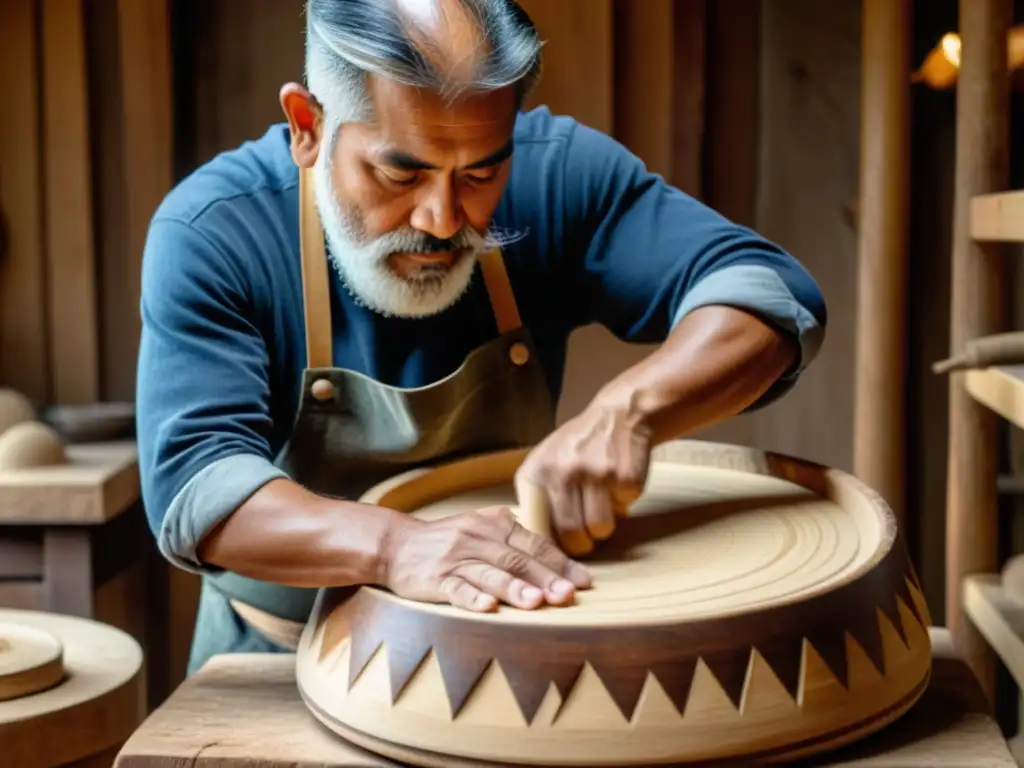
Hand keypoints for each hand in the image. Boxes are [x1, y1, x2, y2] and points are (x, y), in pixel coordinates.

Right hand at [379, 506, 591, 611]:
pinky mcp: (434, 579)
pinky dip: (472, 598)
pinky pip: (456, 588)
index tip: (584, 583)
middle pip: (517, 559)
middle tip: (568, 596)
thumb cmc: (449, 542)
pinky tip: (488, 608)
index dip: (560, 563)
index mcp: (494, 524)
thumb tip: (560, 565)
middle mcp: (477, 537)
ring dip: (514, 588)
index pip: (534, 543)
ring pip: (489, 573)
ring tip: (537, 602)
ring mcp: (455, 558)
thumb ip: (516, 542)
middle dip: (545, 578)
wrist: (397, 545)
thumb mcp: (483, 531)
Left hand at [515, 399, 652, 555]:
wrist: (618, 414)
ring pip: (600, 528)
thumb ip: (538, 497)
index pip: (537, 525)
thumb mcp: (546, 462)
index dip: (550, 544)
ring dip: (604, 526)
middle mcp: (562, 471)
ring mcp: (595, 473)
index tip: (558, 549)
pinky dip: (624, 504)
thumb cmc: (578, 446)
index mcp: (538, 471)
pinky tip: (618, 484)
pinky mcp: (624, 476)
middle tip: (585, 538)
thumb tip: (538, 541)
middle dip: (581, 543)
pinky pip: (624, 509)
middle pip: (570, 533)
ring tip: (603, 507)